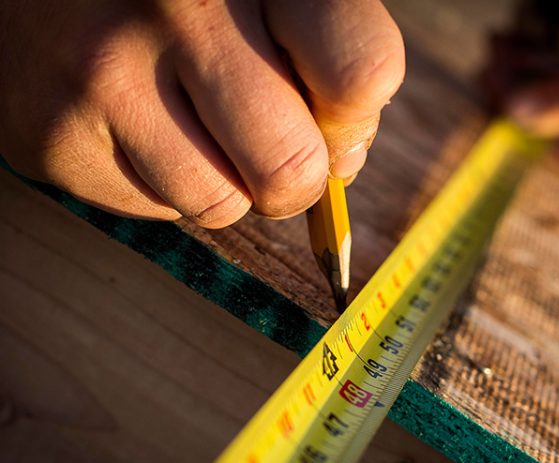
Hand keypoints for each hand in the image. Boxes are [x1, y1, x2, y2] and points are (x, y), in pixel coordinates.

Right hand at [0, 0, 403, 225]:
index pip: (360, 75)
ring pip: (224, 205)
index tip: (328, 113)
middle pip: (292, 167)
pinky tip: (140, 129)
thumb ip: (324, 64)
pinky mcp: (56, 134)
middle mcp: (181, 6)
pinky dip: (164, 186)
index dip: (353, 118)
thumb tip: (341, 164)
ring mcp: (108, 71)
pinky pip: (159, 211)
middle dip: (294, 179)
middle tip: (268, 145)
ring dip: (227, 185)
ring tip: (193, 126)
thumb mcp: (271, 1)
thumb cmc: (189, 4)